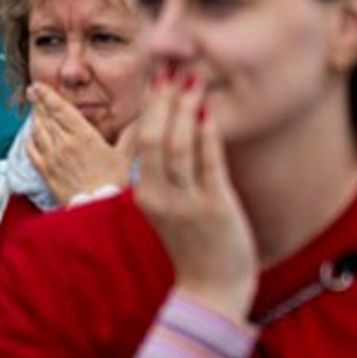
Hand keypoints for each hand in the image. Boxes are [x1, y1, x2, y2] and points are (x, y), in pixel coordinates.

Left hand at [23, 84, 130, 203]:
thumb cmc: (113, 183)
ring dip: (35, 118)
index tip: (39, 85)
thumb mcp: (128, 156)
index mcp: (84, 136)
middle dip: (39, 102)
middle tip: (32, 91)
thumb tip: (145, 115)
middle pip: (47, 118)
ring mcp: (52, 158)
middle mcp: (64, 144)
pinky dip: (31, 140)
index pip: (62, 110)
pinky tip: (32, 135)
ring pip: (38, 132)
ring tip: (34, 109)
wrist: (96, 208)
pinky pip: (32, 151)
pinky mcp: (45, 172)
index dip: (49, 96)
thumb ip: (133, 133)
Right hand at [130, 76, 255, 320]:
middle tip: (174, 66)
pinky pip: (208, 164)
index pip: (142, 140)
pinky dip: (208, 135)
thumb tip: (186, 137)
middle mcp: (159, 196)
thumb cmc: (196, 247)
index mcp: (146, 194)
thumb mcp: (174, 210)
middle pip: (155, 137)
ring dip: (186, 109)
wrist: (211, 292)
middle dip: (164, 99)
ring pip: (178, 146)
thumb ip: (174, 177)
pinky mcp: (213, 208)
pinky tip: (211, 112)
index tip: (159, 77)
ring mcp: (185, 202)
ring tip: (193, 78)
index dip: (151, 106)